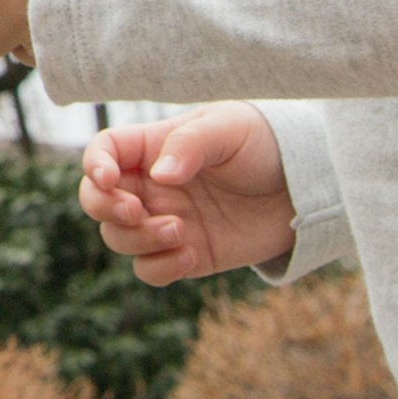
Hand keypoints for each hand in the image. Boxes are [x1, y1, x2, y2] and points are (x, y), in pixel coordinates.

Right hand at [80, 101, 292, 285]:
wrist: (303, 186)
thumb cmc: (263, 144)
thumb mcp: (229, 128)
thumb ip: (191, 144)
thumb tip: (159, 175)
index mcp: (153, 148)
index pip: (103, 152)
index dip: (94, 165)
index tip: (109, 179)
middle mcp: (151, 186)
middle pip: (97, 200)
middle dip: (106, 209)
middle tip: (138, 212)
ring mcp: (165, 220)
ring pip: (119, 238)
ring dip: (138, 240)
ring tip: (180, 231)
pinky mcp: (185, 253)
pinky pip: (150, 270)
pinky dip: (160, 268)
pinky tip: (190, 254)